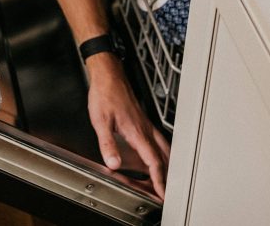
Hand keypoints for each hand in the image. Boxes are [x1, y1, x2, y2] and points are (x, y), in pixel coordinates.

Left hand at [86, 53, 170, 200]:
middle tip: (168, 190)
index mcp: (137, 132)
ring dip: (167, 164)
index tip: (163, 193)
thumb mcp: (101, 121)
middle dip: (167, 176)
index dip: (159, 179)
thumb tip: (114, 163)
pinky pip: (158, 140)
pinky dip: (162, 153)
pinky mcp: (142, 120)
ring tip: (167, 178)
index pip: (153, 161)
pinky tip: (157, 155)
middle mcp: (145, 129)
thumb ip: (108, 144)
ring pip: (164, 148)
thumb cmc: (105, 94)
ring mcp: (146, 125)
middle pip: (163, 157)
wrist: (109, 76)